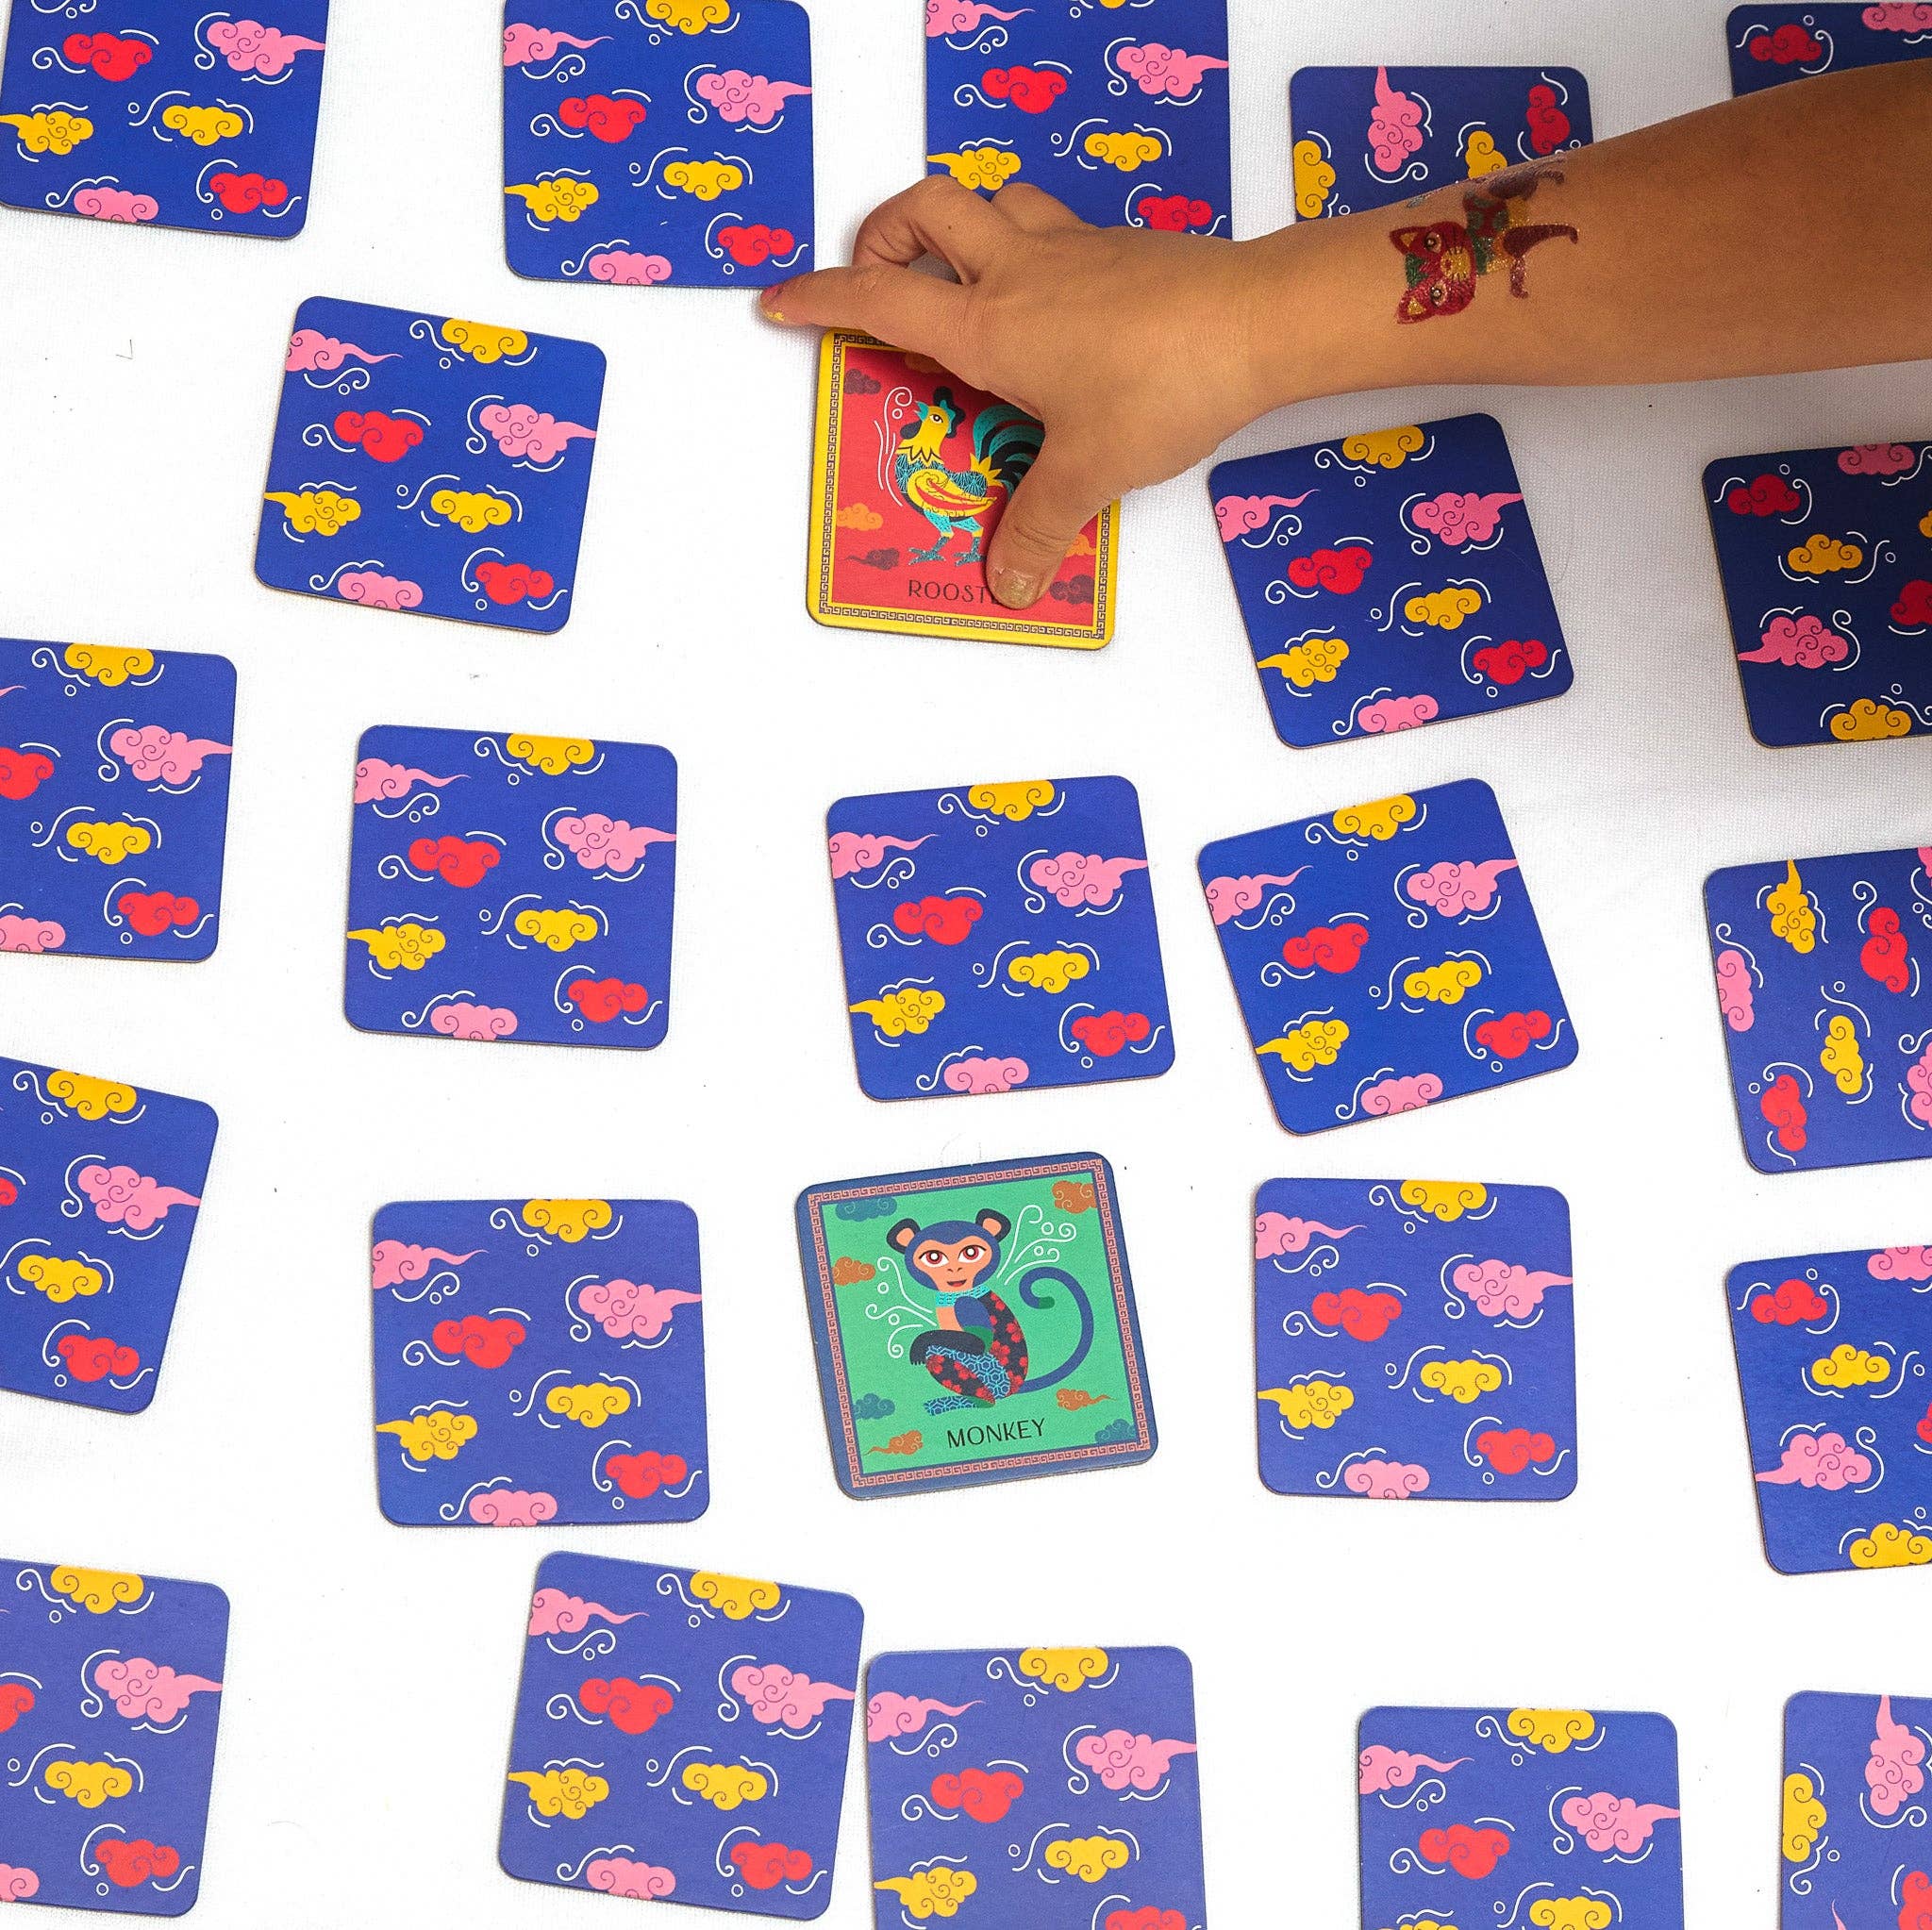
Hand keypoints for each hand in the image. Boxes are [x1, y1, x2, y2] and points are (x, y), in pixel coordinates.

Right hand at [761, 176, 1269, 608]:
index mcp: (988, 324)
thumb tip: (1011, 580)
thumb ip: (1041, 528)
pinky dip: (1027, 244)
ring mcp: (1069, 248)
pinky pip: (1050, 223)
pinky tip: (1050, 299)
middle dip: (882, 235)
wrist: (1260, 322)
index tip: (782, 304)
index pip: (878, 300)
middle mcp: (1018, 270)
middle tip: (878, 279)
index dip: (820, 300)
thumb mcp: (1090, 471)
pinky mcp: (1116, 247)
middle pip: (922, 209)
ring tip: (959, 277)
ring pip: (990, 198)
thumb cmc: (1167, 382)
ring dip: (959, 224)